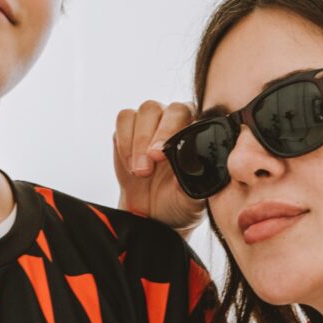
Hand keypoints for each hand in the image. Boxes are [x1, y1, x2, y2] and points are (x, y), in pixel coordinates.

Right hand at [112, 100, 201, 228]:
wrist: (152, 213)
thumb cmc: (177, 202)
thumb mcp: (190, 201)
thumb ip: (193, 185)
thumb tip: (187, 171)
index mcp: (198, 133)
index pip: (194, 118)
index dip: (176, 132)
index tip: (164, 157)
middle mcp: (178, 121)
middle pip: (169, 109)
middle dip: (158, 135)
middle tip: (150, 162)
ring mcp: (153, 122)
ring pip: (146, 111)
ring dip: (139, 140)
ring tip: (140, 171)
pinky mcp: (128, 128)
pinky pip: (124, 119)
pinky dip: (124, 141)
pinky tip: (130, 165)